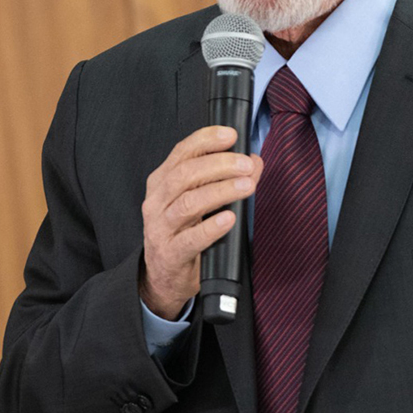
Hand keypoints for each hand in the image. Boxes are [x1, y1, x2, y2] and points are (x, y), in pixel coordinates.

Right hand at [139, 126, 263, 319]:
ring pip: (188, 203)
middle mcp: (157, 202)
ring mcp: (161, 228)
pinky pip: (190, 239)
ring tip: (247, 186)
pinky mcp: (170, 254)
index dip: (206, 140)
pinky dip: (211, 228)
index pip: (182, 152)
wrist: (165, 277)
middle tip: (246, 165)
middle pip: (185, 174)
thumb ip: (226, 178)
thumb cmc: (185, 231)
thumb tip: (255, 161)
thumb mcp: (202, 201)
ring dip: (221, 191)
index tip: (232, 135)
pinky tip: (230, 219)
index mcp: (163, 182)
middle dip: (219, 165)